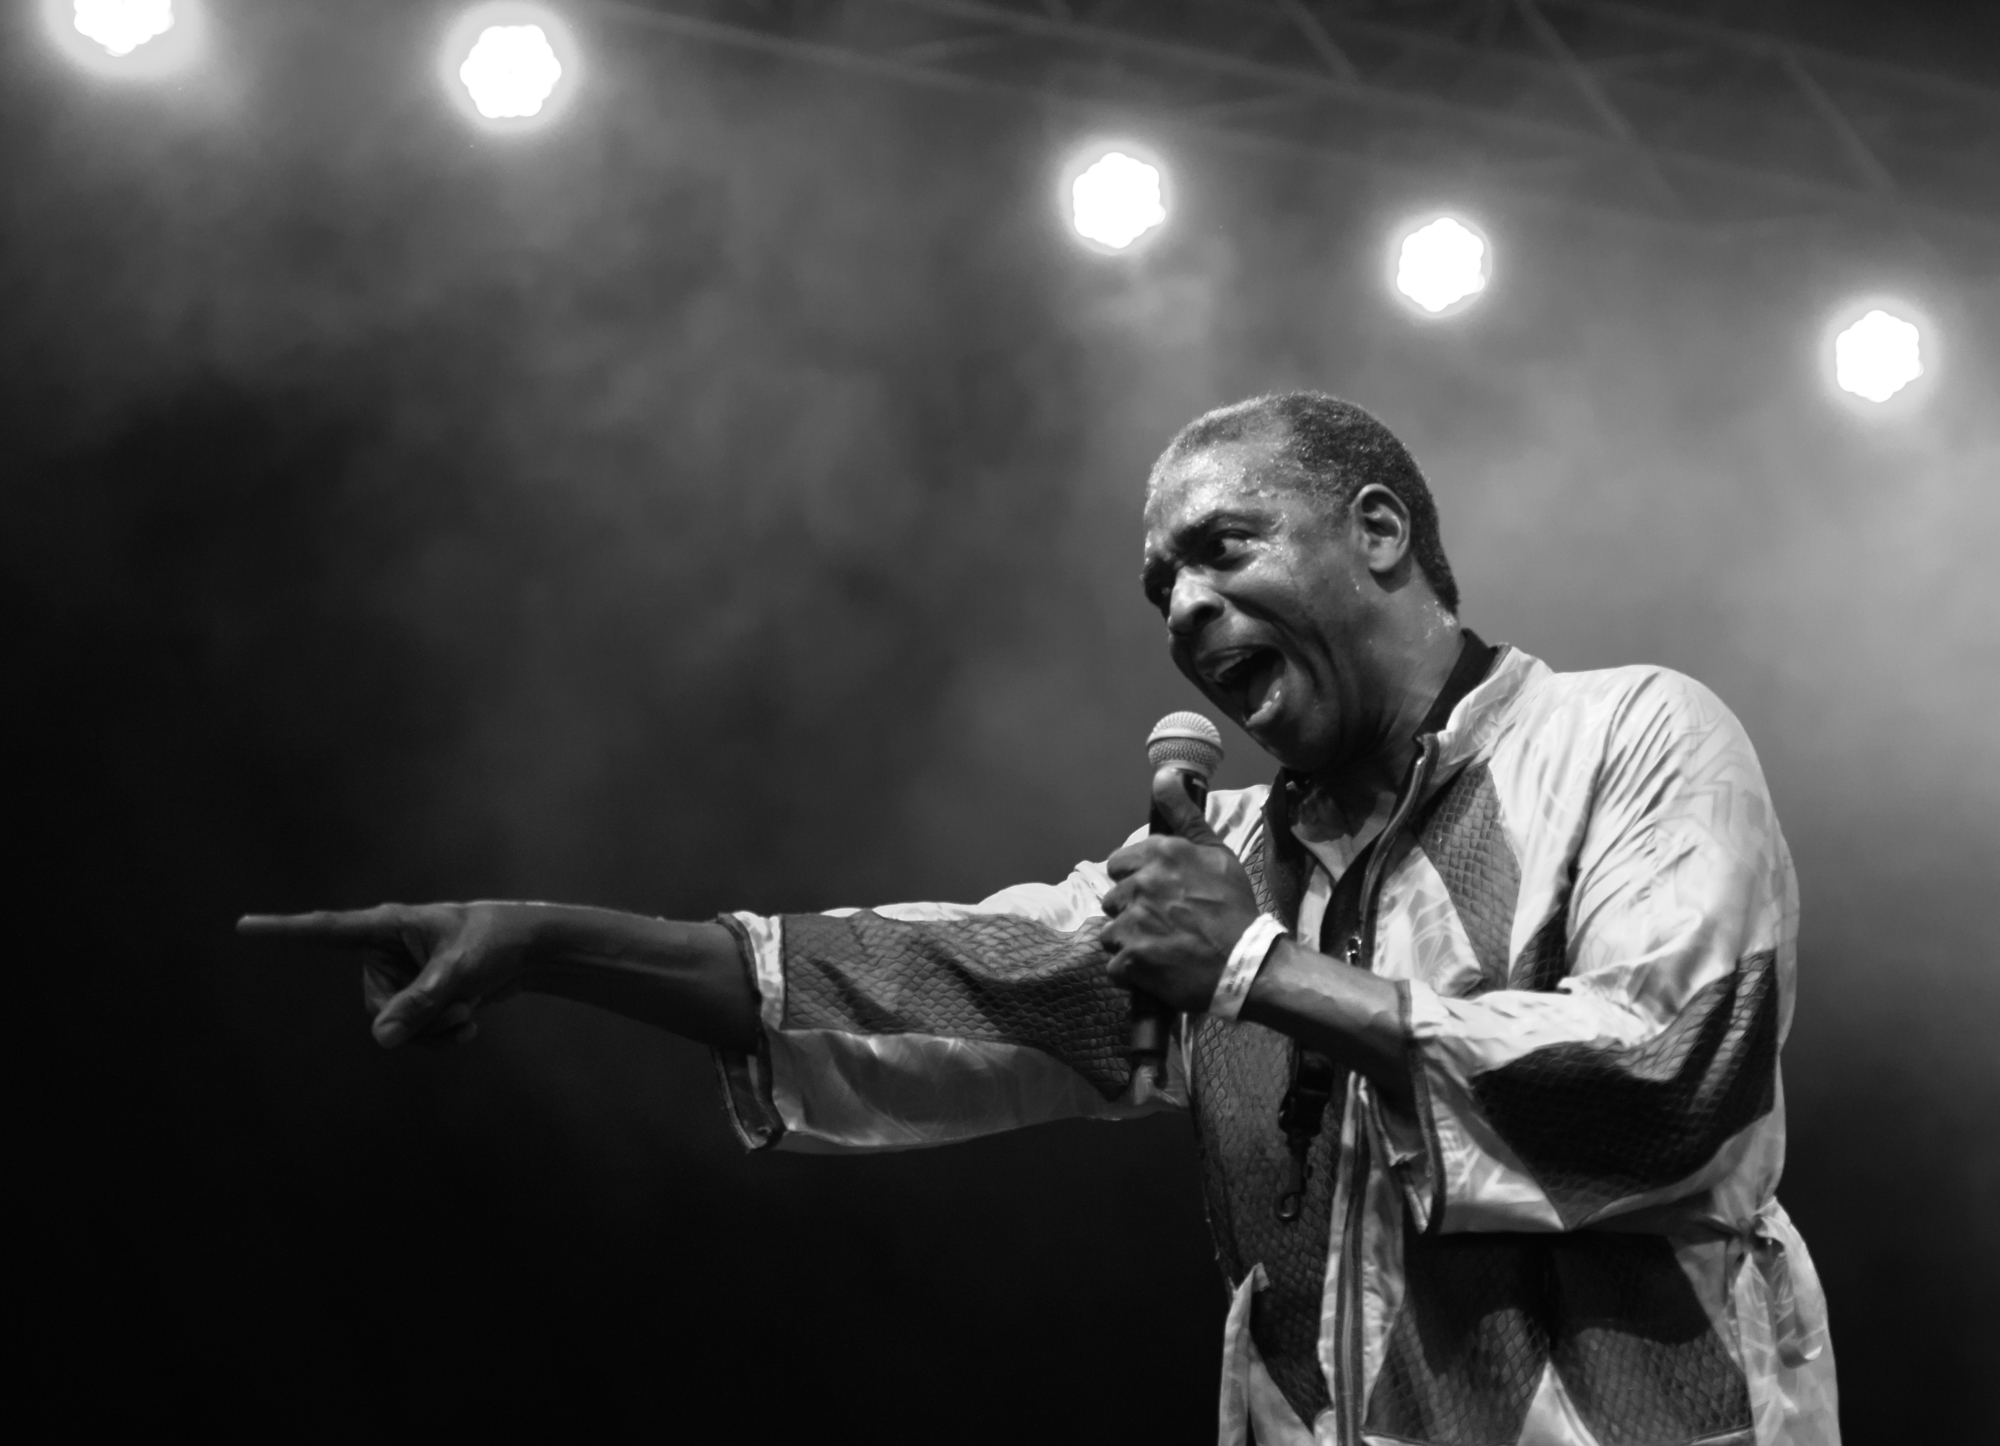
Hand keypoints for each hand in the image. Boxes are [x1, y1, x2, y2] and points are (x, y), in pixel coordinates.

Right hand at [237, 902, 546, 1047]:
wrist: (528, 950)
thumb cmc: (494, 943)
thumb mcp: (460, 974)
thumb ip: (421, 1004)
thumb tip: (380, 1038)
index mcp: (387, 925)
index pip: (326, 931)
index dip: (284, 932)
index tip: (243, 927)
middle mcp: (384, 951)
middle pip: (374, 1005)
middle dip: (418, 1017)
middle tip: (461, 1003)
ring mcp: (397, 975)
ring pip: (392, 1026)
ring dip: (433, 1030)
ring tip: (468, 1010)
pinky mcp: (412, 996)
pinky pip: (409, 1032)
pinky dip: (438, 1035)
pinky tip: (468, 1025)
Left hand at [1099, 766, 1260, 1012]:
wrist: (1248, 962)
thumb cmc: (1234, 907)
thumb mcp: (1215, 852)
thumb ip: (1184, 815)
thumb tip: (1163, 775)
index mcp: (1160, 855)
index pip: (1118, 864)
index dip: (1135, 879)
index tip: (1157, 893)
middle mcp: (1141, 884)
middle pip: (1112, 899)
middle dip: (1131, 911)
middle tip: (1163, 922)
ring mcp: (1133, 924)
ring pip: (1110, 931)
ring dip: (1130, 941)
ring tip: (1161, 946)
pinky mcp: (1131, 960)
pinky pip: (1114, 965)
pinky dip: (1132, 971)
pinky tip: (1156, 968)